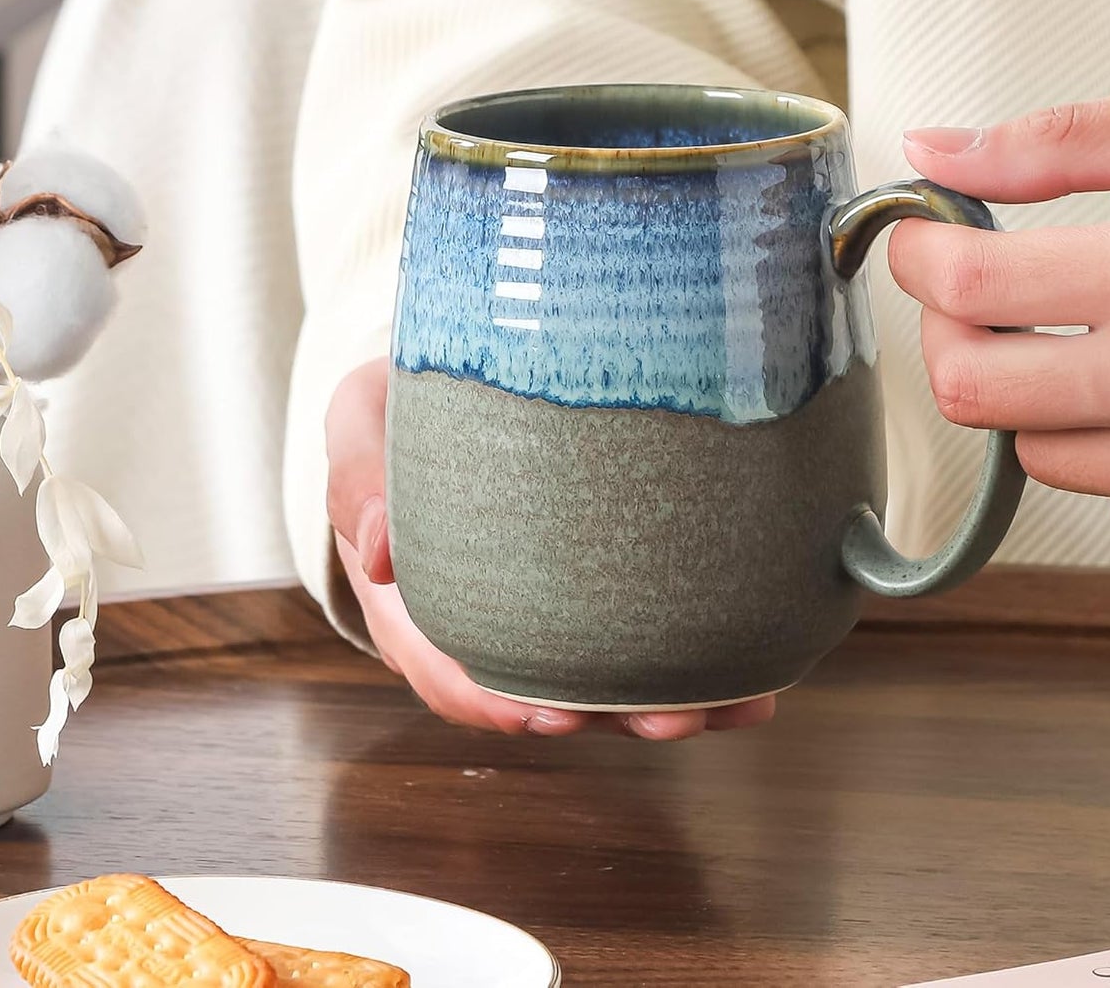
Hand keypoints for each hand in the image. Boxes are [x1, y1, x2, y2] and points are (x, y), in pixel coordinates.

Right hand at [325, 359, 776, 736]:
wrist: (428, 390)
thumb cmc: (389, 415)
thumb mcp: (356, 429)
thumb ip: (360, 482)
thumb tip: (382, 553)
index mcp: (413, 603)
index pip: (449, 674)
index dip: (498, 705)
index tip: (552, 719)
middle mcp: (479, 622)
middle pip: (539, 694)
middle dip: (609, 716)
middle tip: (675, 717)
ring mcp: (535, 610)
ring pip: (597, 676)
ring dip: (665, 699)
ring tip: (737, 702)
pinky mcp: (583, 585)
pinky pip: (630, 629)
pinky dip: (692, 655)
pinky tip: (753, 664)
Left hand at [889, 67, 1109, 566]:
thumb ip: (1063, 141)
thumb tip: (934, 152)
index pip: (966, 289)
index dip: (915, 258)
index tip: (918, 241)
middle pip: (972, 393)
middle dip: (947, 336)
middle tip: (973, 297)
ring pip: (1038, 454)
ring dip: (1034, 394)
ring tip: (1092, 337)